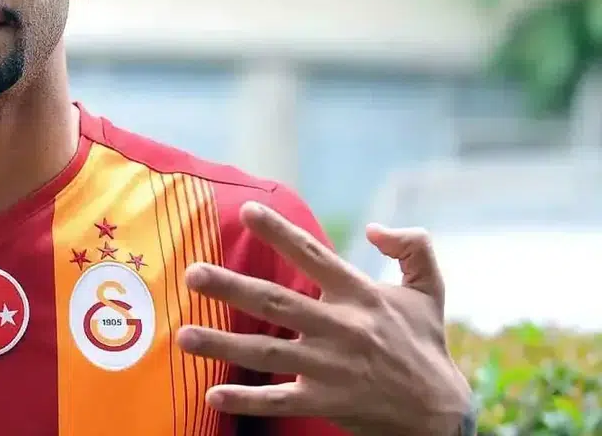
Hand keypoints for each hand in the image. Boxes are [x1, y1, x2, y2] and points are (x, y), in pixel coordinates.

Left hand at [175, 202, 471, 435]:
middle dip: (231, 287)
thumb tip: (375, 227)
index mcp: (359, 296)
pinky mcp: (325, 401)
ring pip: (267, 353)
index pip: (313, 255)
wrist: (439, 413)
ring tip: (183, 335)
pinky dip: (246, 399)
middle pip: (276, 302)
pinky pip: (278, 400)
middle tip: (191, 274)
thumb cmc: (424, 345)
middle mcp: (340, 328)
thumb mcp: (429, 291)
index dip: (280, 232)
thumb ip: (412, 247)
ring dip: (222, 344)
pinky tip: (212, 393)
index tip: (247, 210)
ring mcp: (330, 368)